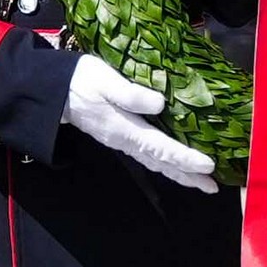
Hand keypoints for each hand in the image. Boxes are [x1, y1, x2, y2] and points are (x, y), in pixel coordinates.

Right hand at [64, 54, 216, 191]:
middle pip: (161, 163)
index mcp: (124, 129)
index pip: (160, 148)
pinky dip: (167, 163)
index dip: (185, 158)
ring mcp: (122, 140)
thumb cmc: (79, 80)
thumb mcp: (104, 80)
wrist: (53, 91)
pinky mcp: (121, 135)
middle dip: (187, 175)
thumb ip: (130, 94)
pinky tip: (176, 164)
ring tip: (201, 182)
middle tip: (213, 187)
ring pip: (156, 162)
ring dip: (179, 173)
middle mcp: (125, 140)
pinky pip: (149, 155)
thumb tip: (159, 104)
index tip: (208, 166)